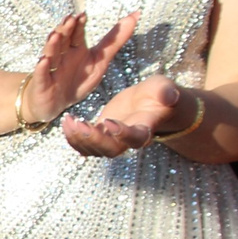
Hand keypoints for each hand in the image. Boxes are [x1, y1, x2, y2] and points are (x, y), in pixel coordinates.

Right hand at [23, 10, 140, 126]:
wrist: (56, 103)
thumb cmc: (78, 79)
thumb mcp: (101, 60)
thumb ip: (116, 39)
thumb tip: (135, 15)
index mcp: (76, 49)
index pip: (76, 33)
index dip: (79, 25)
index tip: (82, 15)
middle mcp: (62, 55)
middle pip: (63, 40)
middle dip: (65, 30)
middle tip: (69, 20)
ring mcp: (52, 68)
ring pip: (51, 54)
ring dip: (52, 45)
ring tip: (55, 36)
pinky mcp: (43, 83)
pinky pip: (42, 74)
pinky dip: (42, 68)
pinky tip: (44, 61)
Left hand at [64, 74, 182, 157]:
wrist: (150, 102)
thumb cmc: (159, 94)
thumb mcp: (164, 88)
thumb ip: (166, 92)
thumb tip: (170, 96)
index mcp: (146, 129)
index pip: (136, 139)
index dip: (123, 134)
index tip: (110, 122)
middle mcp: (128, 140)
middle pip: (111, 150)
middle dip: (94, 140)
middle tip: (80, 124)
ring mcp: (113, 140)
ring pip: (94, 150)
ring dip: (78, 139)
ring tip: (69, 121)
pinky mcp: (100, 135)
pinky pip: (84, 144)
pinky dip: (72, 136)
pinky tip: (67, 121)